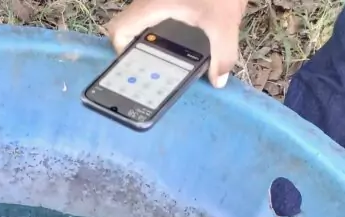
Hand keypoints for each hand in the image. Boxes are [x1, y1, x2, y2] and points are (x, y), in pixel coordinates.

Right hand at [105, 0, 247, 87]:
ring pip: (145, 16)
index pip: (118, 30)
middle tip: (154, 66)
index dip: (121, 52)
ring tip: (168, 56)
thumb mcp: (225, 20)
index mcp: (152, 6)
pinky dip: (165, 25)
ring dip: (153, 35)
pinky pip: (160, 10)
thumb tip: (217, 81)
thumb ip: (223, 54)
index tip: (136, 65)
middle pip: (130, 25)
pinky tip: (185, 34)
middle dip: (139, 47)